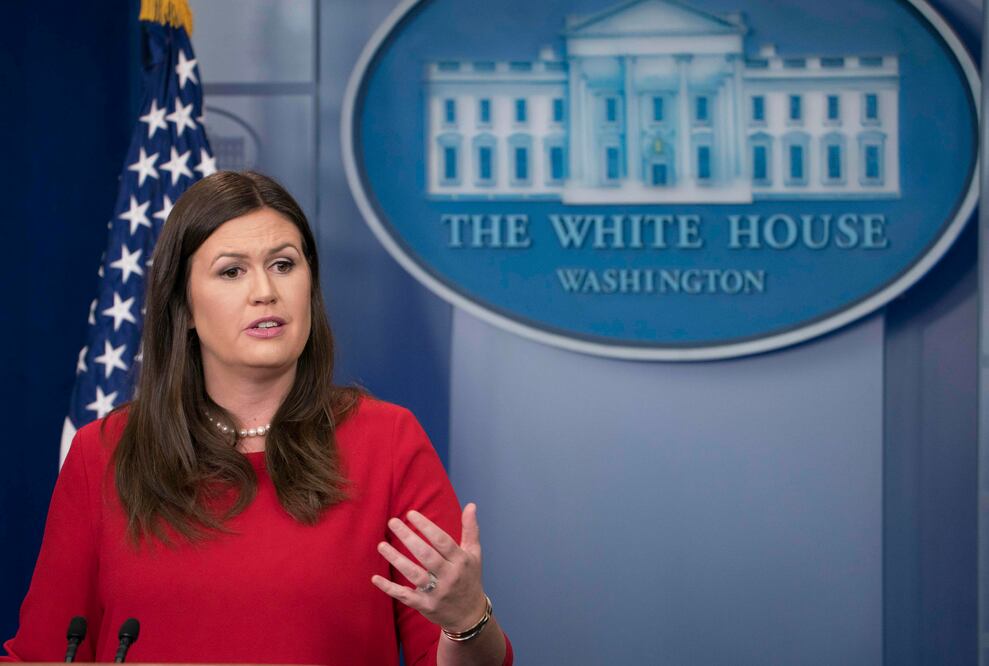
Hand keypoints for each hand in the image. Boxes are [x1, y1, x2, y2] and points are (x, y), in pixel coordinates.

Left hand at [371, 503, 487, 631]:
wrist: (469, 615)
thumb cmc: (469, 578)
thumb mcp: (474, 554)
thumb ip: (470, 529)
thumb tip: (470, 505)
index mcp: (460, 561)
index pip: (442, 541)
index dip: (426, 527)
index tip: (411, 514)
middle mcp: (449, 576)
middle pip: (426, 555)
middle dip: (408, 538)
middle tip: (392, 522)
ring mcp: (436, 592)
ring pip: (414, 574)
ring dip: (396, 559)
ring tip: (381, 545)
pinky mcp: (425, 606)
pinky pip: (405, 596)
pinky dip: (389, 588)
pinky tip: (375, 577)